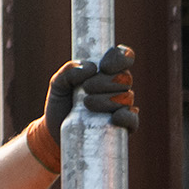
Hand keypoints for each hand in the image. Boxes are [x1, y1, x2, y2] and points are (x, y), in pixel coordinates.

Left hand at [27, 45, 139, 169]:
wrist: (55, 132)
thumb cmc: (60, 104)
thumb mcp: (57, 85)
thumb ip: (68, 71)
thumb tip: (90, 67)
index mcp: (105, 72)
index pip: (124, 57)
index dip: (119, 58)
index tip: (104, 66)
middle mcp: (117, 88)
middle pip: (125, 77)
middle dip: (104, 82)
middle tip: (86, 89)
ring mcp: (121, 107)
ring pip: (126, 97)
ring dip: (106, 100)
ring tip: (87, 104)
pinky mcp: (123, 127)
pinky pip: (133, 119)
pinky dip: (126, 117)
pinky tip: (114, 118)